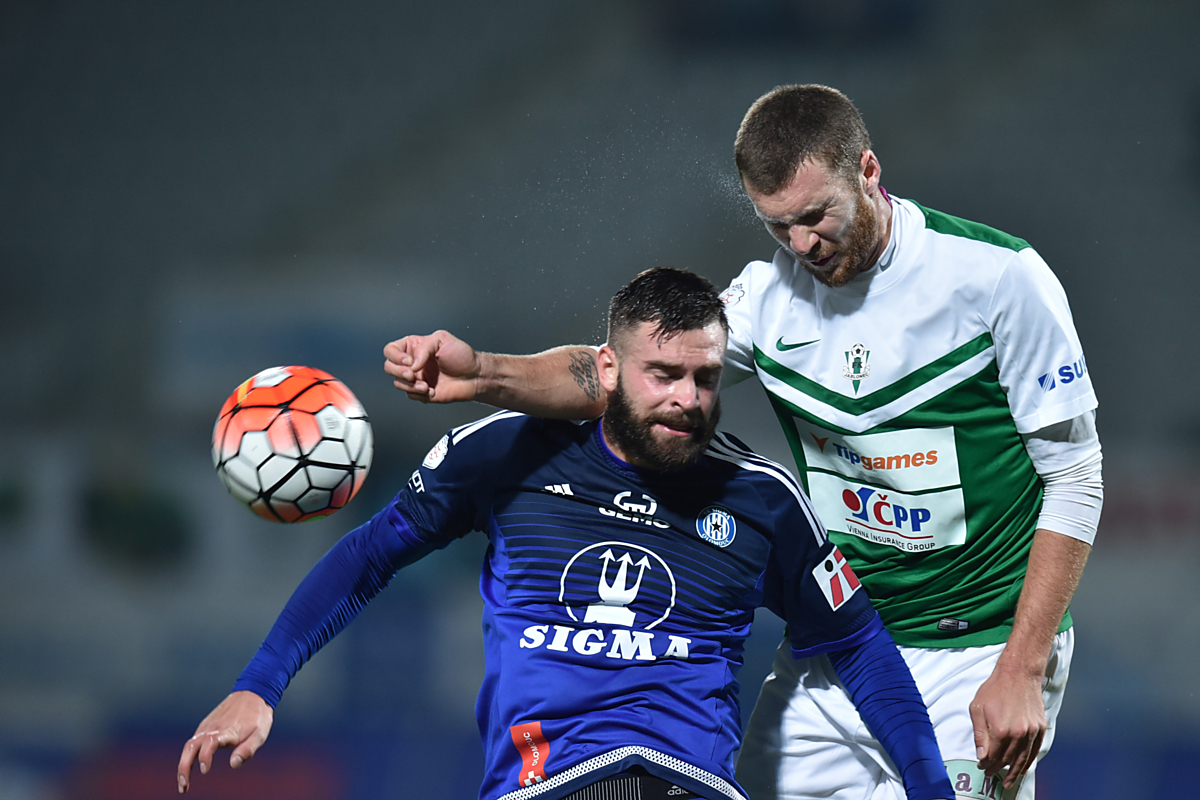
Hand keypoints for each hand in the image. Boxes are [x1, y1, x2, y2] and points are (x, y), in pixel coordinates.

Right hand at [177, 691, 273, 793]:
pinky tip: (188, 767)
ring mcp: (208, 726)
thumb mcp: (260, 734)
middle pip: (192, 746)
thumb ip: (247, 750)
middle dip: (184, 767)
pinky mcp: (206, 726)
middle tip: (183, 786)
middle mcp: (214, 728)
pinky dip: (187, 756)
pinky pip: (192, 742)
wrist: (253, 693)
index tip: (204, 770)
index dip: (205, 755)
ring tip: (184, 783)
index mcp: (228, 730)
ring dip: (183, 764)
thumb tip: (233, 765)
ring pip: (189, 746)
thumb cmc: (257, 716)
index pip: (211, 741)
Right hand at [383, 330, 481, 402]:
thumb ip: (423, 348)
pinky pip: (410, 395)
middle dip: (398, 372)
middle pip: (389, 367)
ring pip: (398, 383)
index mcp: (414, 347)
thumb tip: (411, 364)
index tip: (410, 361)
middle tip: (413, 374)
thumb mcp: (442, 339)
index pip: (391, 350)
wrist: (475, 376)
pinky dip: (419, 394)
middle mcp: (412, 362)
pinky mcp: (421, 392)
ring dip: (410, 385)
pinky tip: (432, 390)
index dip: (395, 356)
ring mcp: (416, 378)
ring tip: (425, 385)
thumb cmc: (462, 356)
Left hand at [969, 664, 1045, 788]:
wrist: (1018, 674)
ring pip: (1022, 759)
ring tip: (1008, 781)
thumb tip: (981, 756)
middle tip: (990, 774)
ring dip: (1014, 771)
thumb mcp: (977, 708)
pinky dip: (1028, 761)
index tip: (981, 767)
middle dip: (997, 768)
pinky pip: (1034, 750)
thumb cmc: (995, 689)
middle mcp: (1018, 734)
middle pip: (1007, 759)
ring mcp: (1031, 732)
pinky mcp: (1040, 728)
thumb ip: (979, 735)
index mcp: (1000, 730)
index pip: (992, 756)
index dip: (986, 764)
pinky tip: (1022, 768)